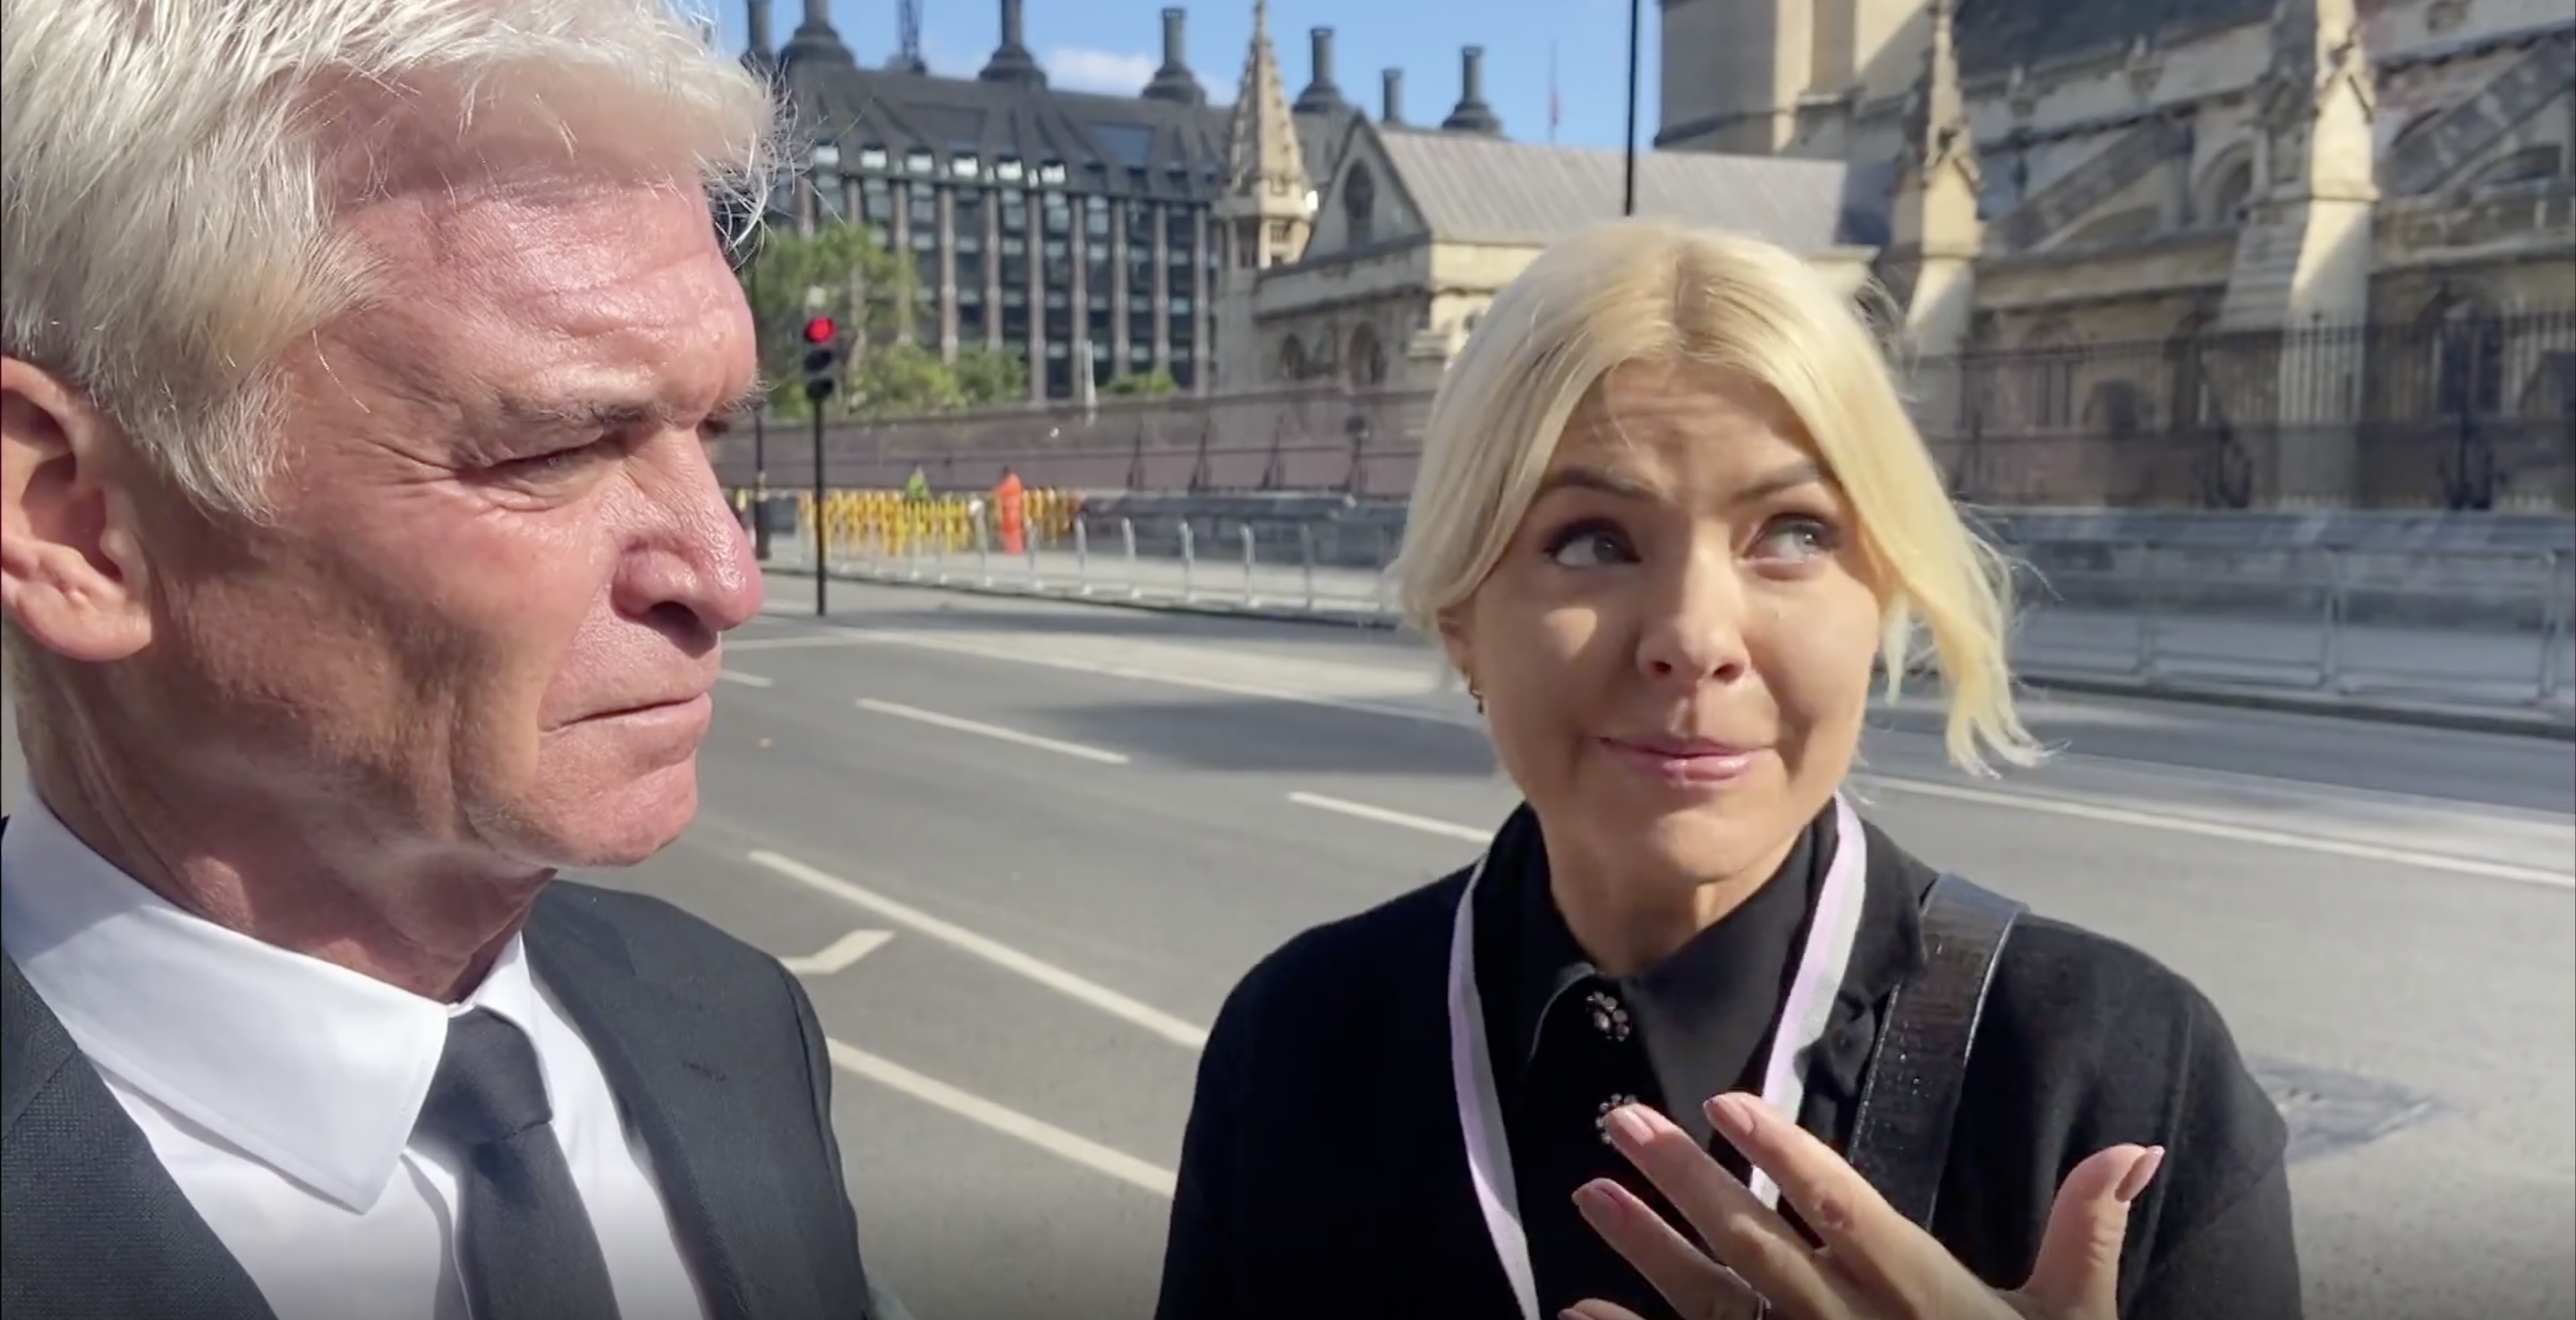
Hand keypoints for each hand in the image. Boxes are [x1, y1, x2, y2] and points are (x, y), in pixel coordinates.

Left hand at [1568, 1094, 2164, 1319]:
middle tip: (1620, 1119)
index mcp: (1920, 1293)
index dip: (1787, 1159)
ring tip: (1586, 1191)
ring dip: (1645, 1248)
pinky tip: (1579, 1306)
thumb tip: (2133, 1147)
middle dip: (1688, 1180)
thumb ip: (2087, 1231)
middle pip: (1757, 1245)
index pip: (1844, 1213)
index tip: (1728, 1104)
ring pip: (1715, 1303)